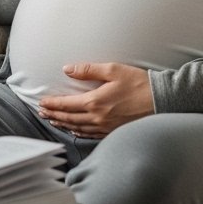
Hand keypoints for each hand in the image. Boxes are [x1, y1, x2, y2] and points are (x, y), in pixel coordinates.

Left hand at [38, 62, 154, 137]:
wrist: (161, 100)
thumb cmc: (138, 83)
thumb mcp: (113, 70)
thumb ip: (88, 70)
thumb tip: (67, 69)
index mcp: (95, 102)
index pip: (66, 104)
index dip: (52, 104)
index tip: (41, 102)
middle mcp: (97, 117)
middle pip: (69, 118)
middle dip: (54, 115)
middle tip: (42, 112)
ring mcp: (105, 127)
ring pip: (78, 128)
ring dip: (63, 124)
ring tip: (53, 121)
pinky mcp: (113, 131)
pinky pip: (90, 134)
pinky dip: (79, 132)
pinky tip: (74, 130)